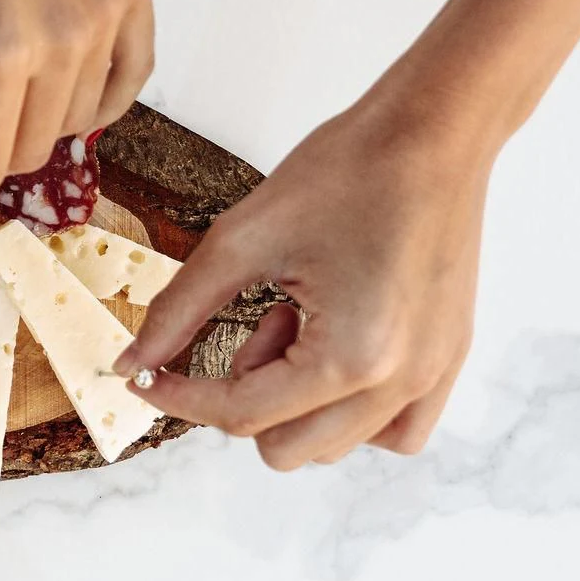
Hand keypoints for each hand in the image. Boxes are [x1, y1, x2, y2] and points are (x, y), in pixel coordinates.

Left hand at [115, 91, 493, 467]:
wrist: (430, 134)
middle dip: (243, 394)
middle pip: (285, 447)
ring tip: (300, 321)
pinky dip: (348, 410)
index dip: (178, 396)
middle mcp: (401, 382)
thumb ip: (178, 310)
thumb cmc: (347, 171)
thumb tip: (132, 362)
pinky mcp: (447, 361)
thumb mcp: (240, 240)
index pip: (241, 414)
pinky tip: (331, 348)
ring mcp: (433, 377)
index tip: (144, 375)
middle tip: (258, 320)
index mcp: (353, 357)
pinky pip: (392, 431)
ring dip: (295, 400)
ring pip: (334, 446)